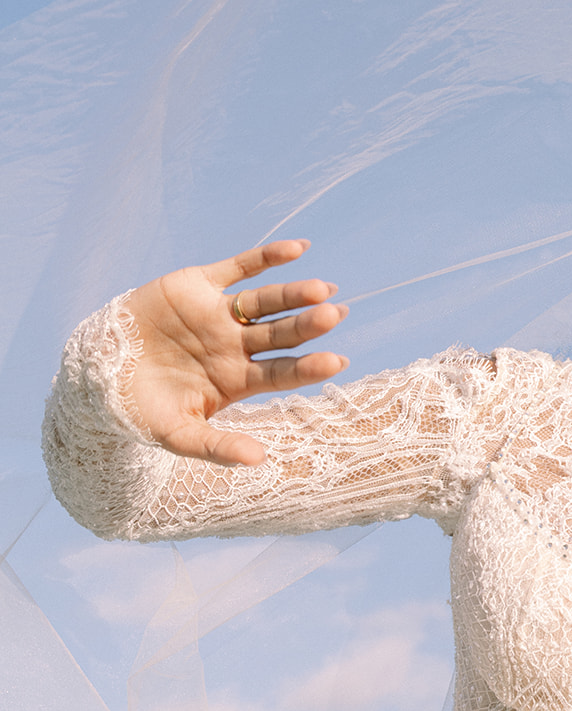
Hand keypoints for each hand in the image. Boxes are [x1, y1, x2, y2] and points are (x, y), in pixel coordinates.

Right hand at [123, 239, 348, 465]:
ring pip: (266, 300)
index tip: (338, 362)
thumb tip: (259, 461)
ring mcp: (221, 313)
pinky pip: (240, 267)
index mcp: (238, 379)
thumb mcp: (178, 434)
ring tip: (322, 289)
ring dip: (294, 294)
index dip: (309, 367)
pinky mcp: (201, 284)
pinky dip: (267, 256)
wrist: (95, 372)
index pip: (282, 372)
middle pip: (281, 333)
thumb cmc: (140, 409)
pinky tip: (299, 248)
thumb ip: (217, 447)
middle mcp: (237, 344)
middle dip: (307, 325)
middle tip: (335, 315)